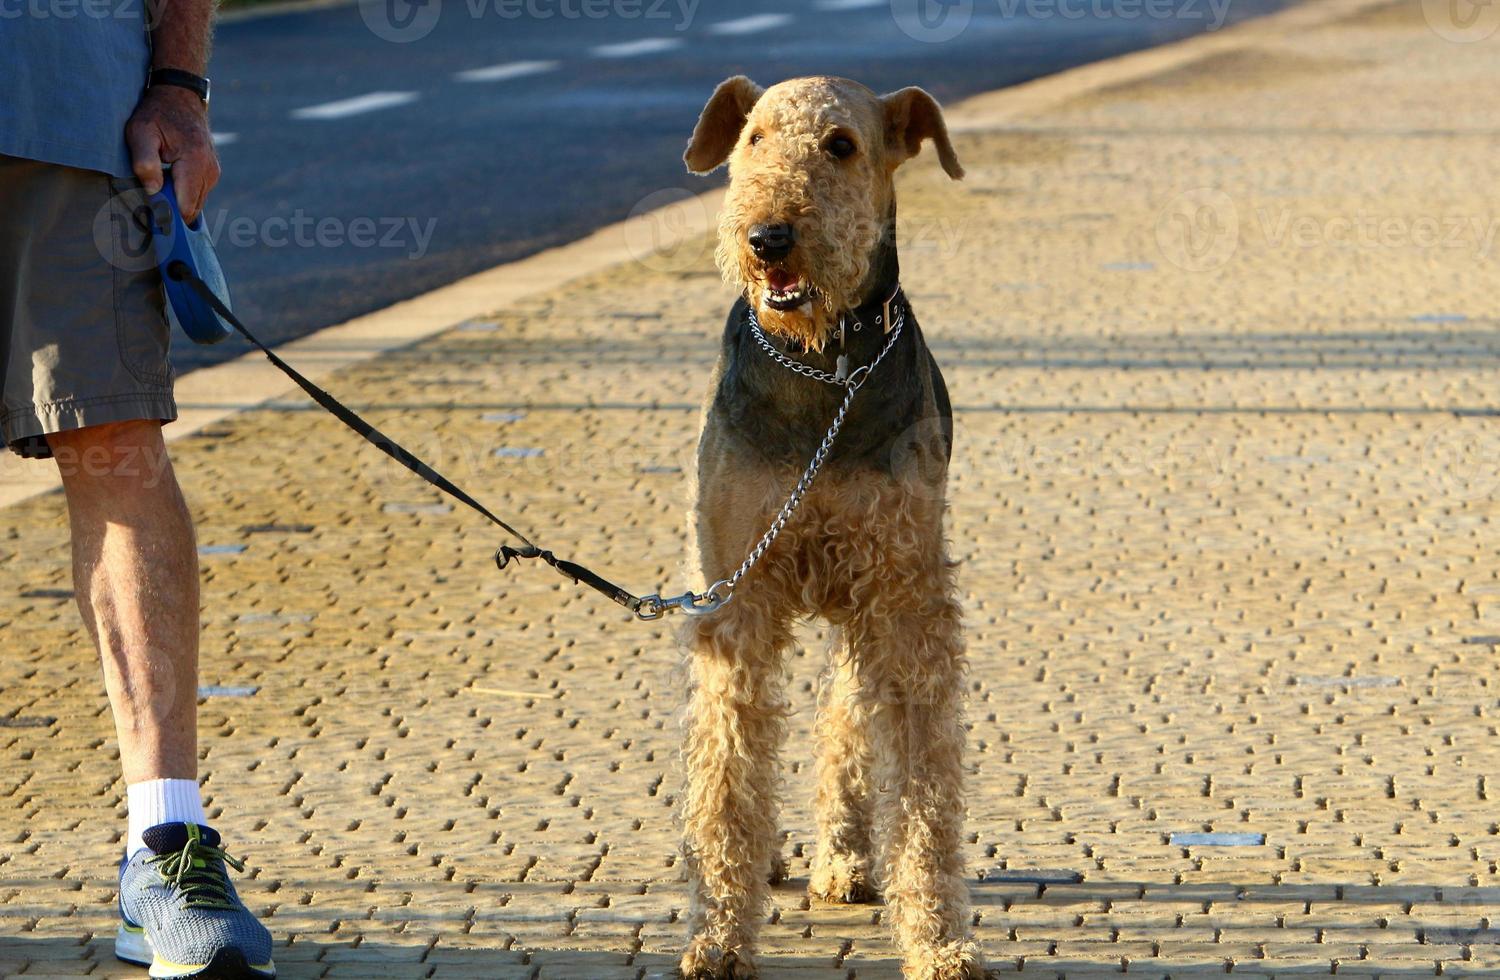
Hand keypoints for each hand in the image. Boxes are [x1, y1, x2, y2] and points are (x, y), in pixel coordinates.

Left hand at [126, 84, 220, 223]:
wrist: (179, 96)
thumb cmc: (156, 113)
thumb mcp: (140, 133)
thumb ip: (145, 162)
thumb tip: (153, 191)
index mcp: (194, 162)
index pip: (185, 206)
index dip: (168, 216)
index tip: (151, 218)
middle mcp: (210, 171)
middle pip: (191, 210)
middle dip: (171, 211)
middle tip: (149, 203)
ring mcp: (214, 173)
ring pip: (195, 205)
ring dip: (177, 202)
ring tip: (158, 186)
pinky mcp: (213, 173)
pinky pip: (198, 195)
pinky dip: (183, 195)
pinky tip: (169, 180)